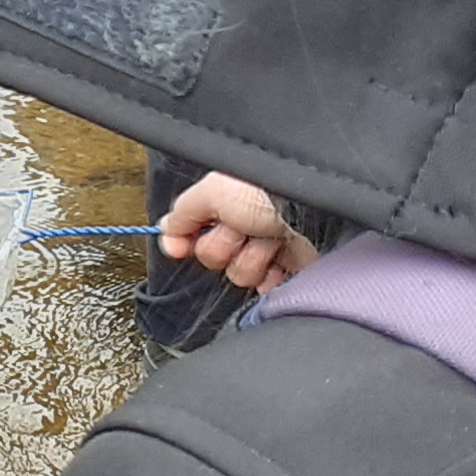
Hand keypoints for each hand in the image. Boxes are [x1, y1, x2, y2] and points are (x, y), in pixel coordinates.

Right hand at [159, 171, 316, 294]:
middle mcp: (244, 227)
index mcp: (223, 207)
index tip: (183, 247)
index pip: (191, 236)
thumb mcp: (210, 193)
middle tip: (242, 229)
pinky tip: (278, 261)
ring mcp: (268, 248)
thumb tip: (166, 235)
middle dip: (226, 247)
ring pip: (241, 275)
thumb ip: (182, 214)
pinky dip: (272, 277)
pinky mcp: (291, 266)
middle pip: (214, 259)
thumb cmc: (263, 189)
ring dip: (254, 258)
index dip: (187, 243)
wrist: (308, 205)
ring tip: (269, 238)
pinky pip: (269, 286)